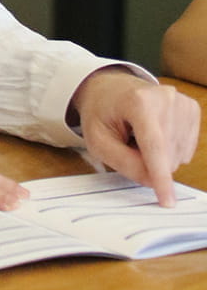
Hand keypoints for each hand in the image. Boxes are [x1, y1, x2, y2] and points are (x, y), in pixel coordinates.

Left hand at [70, 68, 200, 205]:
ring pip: (178, 156)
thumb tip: (153, 182)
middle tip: (127, 142)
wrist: (110, 88)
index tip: (167, 202)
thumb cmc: (101, 112)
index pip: (155, 147)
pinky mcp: (192, 109)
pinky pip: (185, 149)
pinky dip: (169, 150)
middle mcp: (166, 98)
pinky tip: (153, 134)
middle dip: (146, 162)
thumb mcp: (97, 140)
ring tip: (139, 135)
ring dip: (157, 156)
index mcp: (139, 101)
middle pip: (166, 156)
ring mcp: (182, 103)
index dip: (161, 177)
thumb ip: (123, 162)